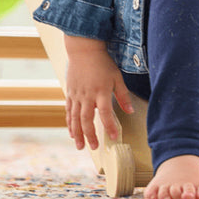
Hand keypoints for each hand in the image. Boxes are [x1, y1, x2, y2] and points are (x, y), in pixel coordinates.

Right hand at [64, 35, 133, 150]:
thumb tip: (130, 111)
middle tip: (94, 147)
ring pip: (75, 118)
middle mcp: (87, 95)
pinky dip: (70, 123)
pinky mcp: (69, 93)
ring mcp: (76, 95)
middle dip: (90, 135)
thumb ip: (123, 95)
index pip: (106, 113)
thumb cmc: (103, 63)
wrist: (84, 50)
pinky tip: (72, 132)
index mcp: (101, 91)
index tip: (114, 137)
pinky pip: (69, 111)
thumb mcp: (117, 77)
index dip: (110, 126)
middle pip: (87, 119)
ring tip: (80, 146)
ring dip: (77, 134)